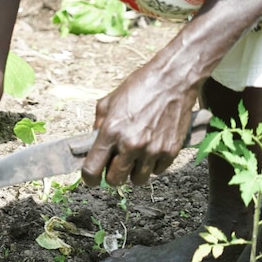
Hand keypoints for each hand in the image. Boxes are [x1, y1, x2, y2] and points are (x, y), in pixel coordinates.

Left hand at [81, 60, 199, 186]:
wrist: (171, 81)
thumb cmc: (138, 87)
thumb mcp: (108, 102)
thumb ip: (98, 125)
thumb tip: (93, 144)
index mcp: (111, 132)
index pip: (92, 169)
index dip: (90, 178)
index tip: (92, 178)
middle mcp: (130, 144)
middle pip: (115, 180)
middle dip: (112, 176)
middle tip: (115, 166)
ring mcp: (152, 150)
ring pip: (138, 179)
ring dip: (134, 172)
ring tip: (135, 157)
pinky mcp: (171, 151)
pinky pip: (158, 171)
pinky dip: (153, 165)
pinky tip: (151, 149)